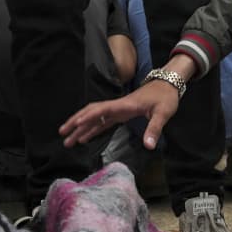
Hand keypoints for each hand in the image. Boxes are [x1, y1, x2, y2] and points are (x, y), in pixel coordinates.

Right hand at [60, 79, 179, 147]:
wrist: (169, 85)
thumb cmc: (166, 97)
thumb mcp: (163, 113)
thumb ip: (154, 129)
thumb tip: (148, 146)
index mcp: (124, 105)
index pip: (102, 110)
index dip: (88, 117)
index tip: (76, 125)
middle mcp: (117, 106)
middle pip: (91, 112)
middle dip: (76, 122)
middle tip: (62, 133)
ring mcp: (118, 109)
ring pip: (94, 117)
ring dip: (81, 128)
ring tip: (68, 140)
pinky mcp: (121, 113)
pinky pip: (102, 121)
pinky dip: (92, 129)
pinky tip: (84, 137)